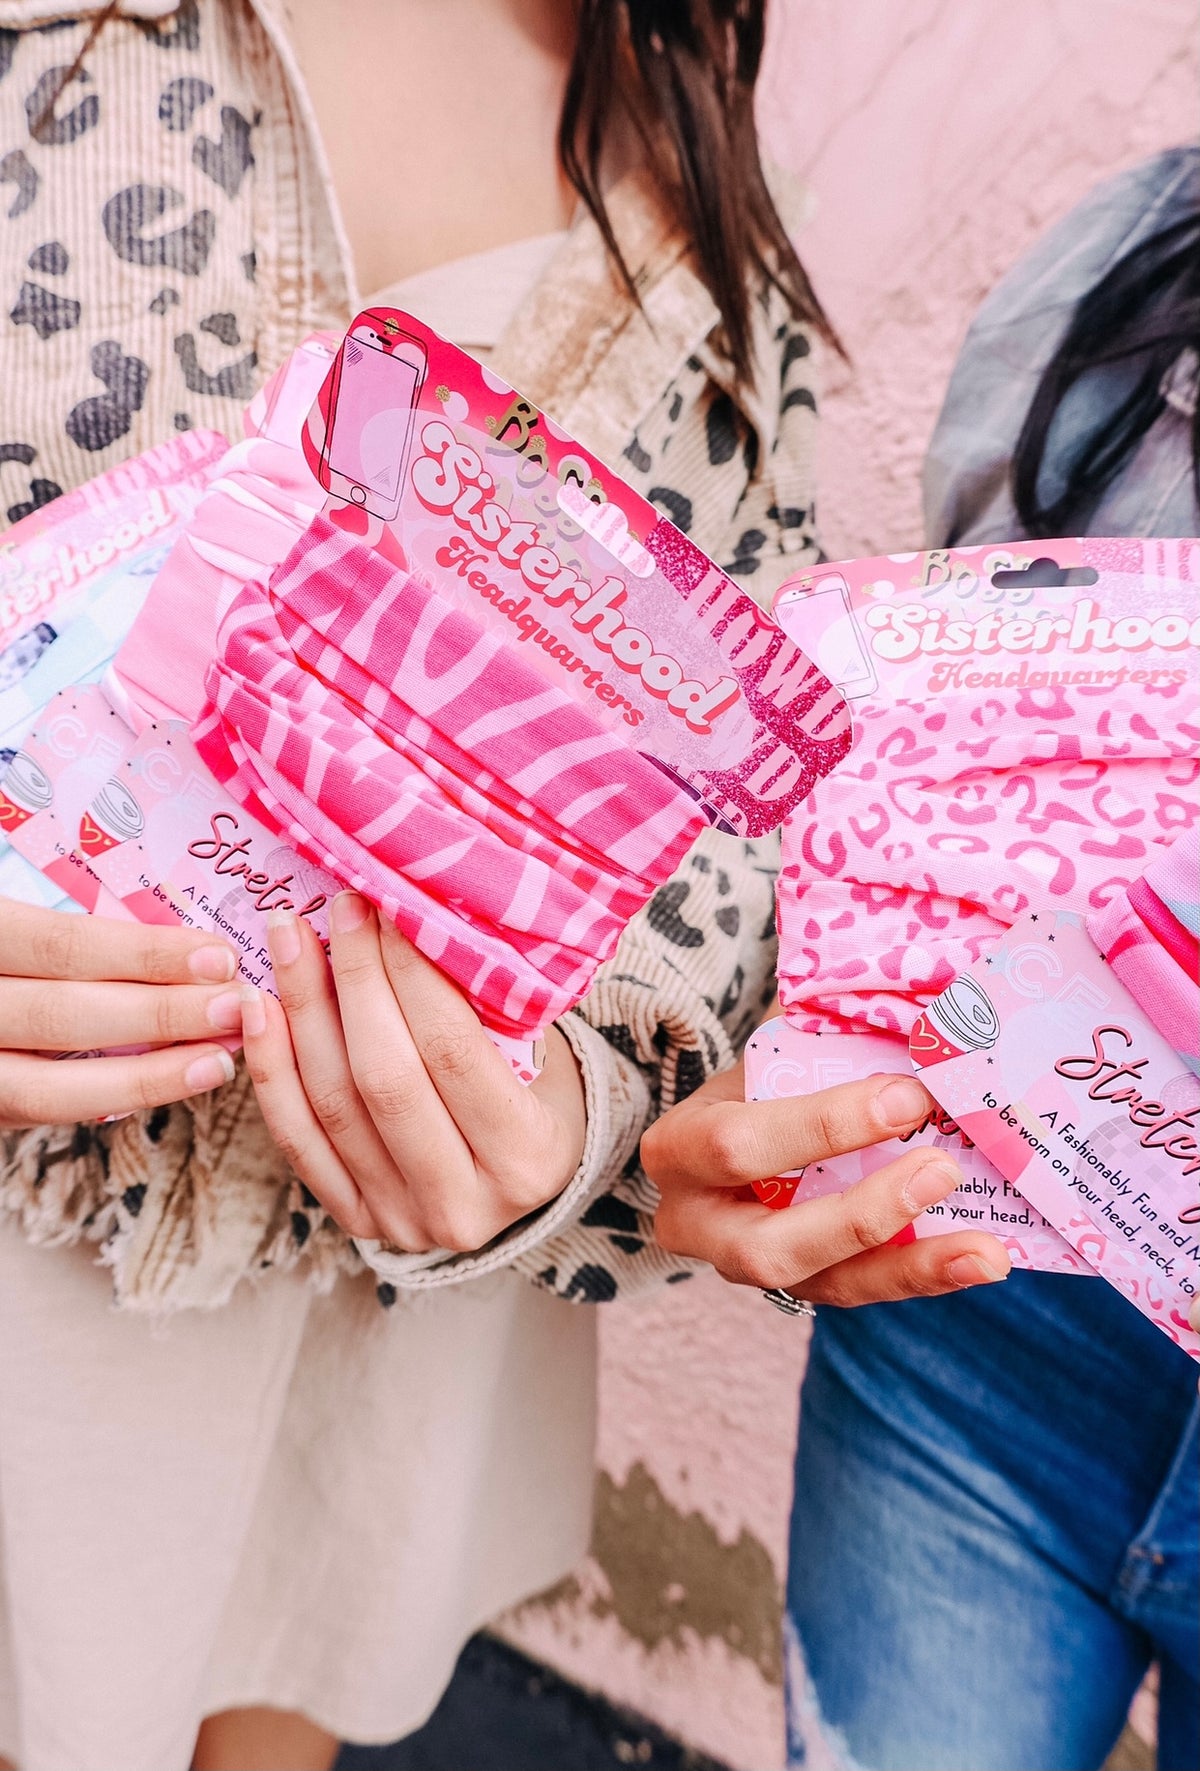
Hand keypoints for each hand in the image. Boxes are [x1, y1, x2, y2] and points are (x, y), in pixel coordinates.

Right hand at [0, 898, 241, 1128]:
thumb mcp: (11, 916)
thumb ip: (62, 923)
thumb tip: (167, 909)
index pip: (61, 944)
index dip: (143, 954)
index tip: (218, 956)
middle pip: (63, 1015)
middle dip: (160, 1015)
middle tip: (236, 1007)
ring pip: (45, 1087)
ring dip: (146, 1076)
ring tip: (220, 1062)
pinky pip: (34, 1111)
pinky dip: (105, 1099)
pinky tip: (166, 1084)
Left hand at [239, 893, 587, 1251]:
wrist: (529, 1188)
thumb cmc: (541, 1100)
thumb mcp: (543, 1054)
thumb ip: (489, 1004)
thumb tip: (417, 916)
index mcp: (527, 1155)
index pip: (452, 1049)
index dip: (410, 972)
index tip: (389, 907)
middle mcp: (463, 1201)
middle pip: (385, 1077)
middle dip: (355, 980)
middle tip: (337, 908)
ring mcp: (403, 1218)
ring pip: (332, 1104)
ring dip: (302, 1011)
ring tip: (288, 939)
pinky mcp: (355, 1219)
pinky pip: (298, 1141)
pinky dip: (272, 1070)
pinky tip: (259, 1008)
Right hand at [643, 1062, 1010, 1305]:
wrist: (742, 1120)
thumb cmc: (764, 1075)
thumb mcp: (773, 1046)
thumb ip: (826, 1031)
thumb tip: (929, 1010)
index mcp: (679, 1147)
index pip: (739, 1145)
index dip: (823, 1126)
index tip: (908, 1095)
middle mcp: (698, 1222)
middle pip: (770, 1245)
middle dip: (862, 1215)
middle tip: (943, 1170)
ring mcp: (747, 1267)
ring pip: (825, 1285)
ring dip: (911, 1266)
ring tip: (986, 1252)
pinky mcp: (800, 1287)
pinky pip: (862, 1291)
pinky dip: (924, 1274)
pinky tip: (981, 1258)